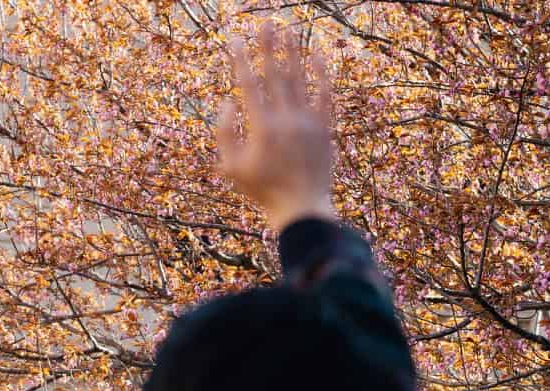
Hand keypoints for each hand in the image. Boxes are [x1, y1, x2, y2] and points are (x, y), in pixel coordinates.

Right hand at [216, 23, 337, 230]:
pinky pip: (325, 95)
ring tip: (289, 31)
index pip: (249, 84)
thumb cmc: (262, 190)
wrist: (301, 207)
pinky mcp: (324, 128)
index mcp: (261, 127)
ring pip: (300, 79)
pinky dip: (322, 75)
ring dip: (293, 53)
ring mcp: (308, 121)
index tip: (235, 40)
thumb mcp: (232, 167)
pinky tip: (318, 55)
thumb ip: (224, 134)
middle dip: (269, 47)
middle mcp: (285, 118)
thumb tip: (227, 103)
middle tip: (266, 23)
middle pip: (276, 74)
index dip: (241, 60)